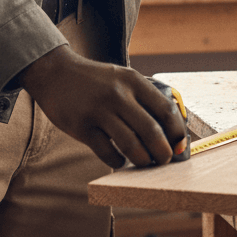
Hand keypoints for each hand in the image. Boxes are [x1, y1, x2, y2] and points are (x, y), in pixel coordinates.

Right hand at [17, 46, 187, 168]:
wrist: (55, 73)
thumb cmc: (95, 81)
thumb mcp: (121, 78)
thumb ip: (143, 97)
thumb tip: (169, 128)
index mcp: (132, 80)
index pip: (165, 109)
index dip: (177, 132)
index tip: (181, 146)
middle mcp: (118, 94)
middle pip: (151, 131)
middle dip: (163, 152)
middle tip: (164, 160)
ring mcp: (99, 111)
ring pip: (131, 145)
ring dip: (142, 160)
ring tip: (144, 162)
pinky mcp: (82, 127)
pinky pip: (107, 153)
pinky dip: (118, 162)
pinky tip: (120, 160)